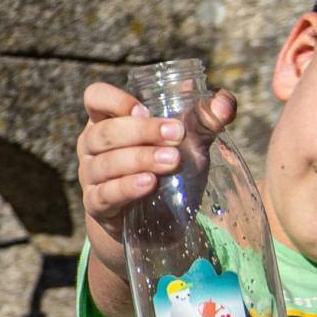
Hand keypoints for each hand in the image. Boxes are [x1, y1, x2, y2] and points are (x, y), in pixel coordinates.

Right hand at [77, 81, 237, 241]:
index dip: (114, 99)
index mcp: (108, 119)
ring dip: (140, 159)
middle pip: (104, 132)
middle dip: (142, 131)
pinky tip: (149, 184)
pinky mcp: (97, 206)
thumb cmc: (164, 168)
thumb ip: (205, 119)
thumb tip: (225, 102)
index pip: (95, 96)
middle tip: (177, 134)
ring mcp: (91, 176)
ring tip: (171, 161)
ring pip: (105, 163)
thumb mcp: (185, 142)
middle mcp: (92, 145)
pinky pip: (106, 194)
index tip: (145, 108)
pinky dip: (127, 188)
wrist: (152, 219)